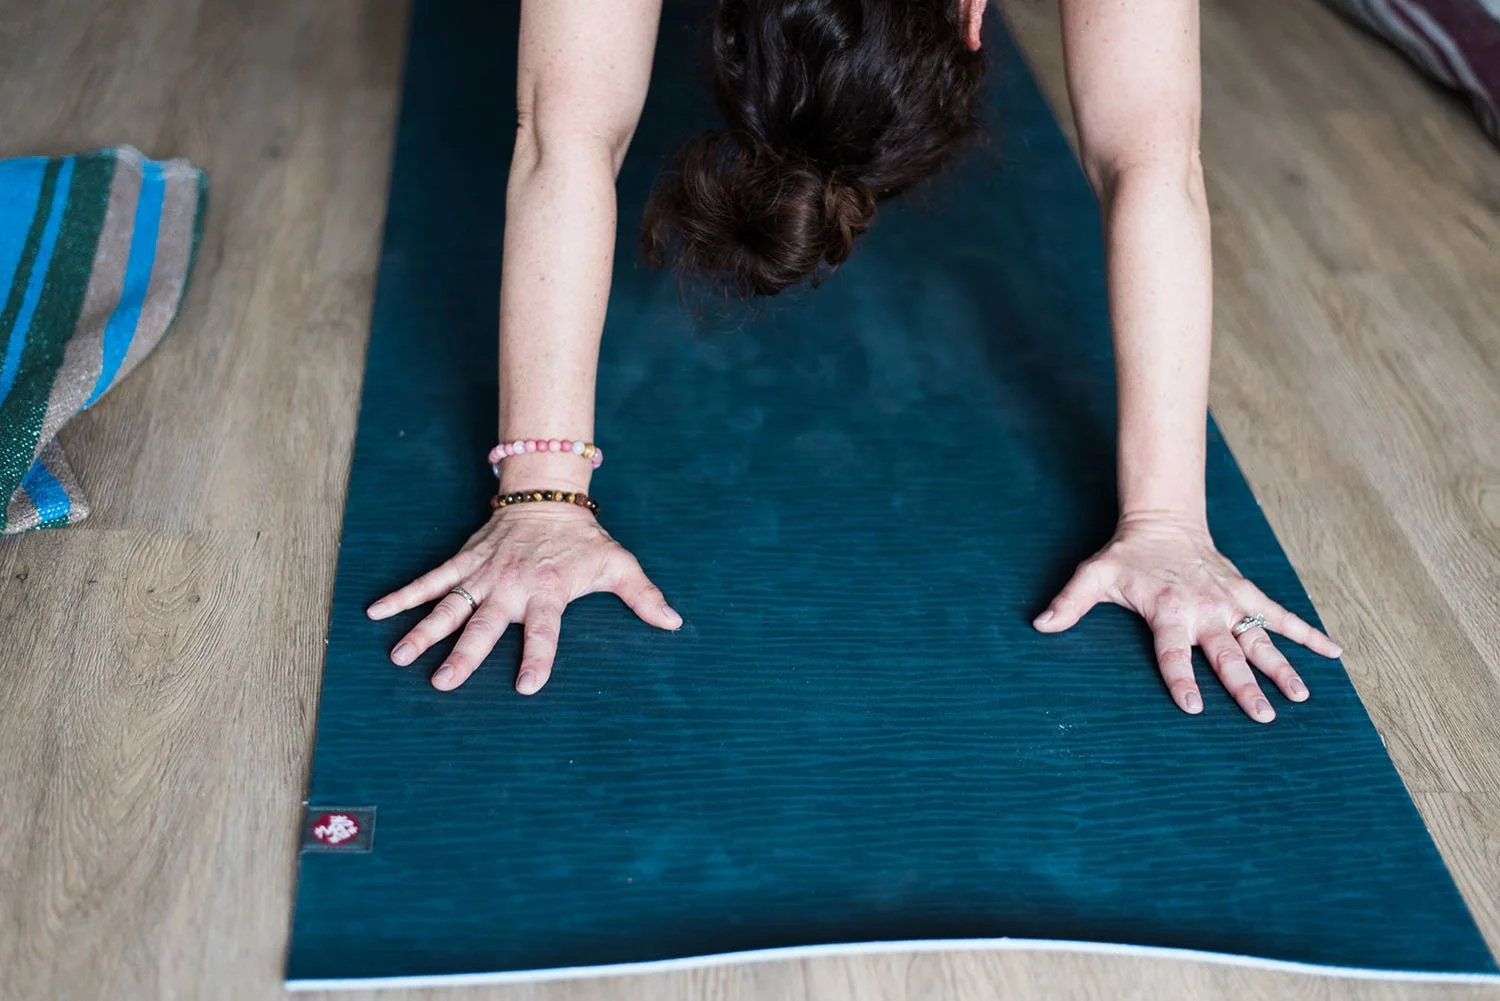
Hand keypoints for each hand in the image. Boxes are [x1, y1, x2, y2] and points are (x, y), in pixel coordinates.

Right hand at [367, 505, 681, 693]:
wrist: (549, 495)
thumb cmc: (585, 540)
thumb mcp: (619, 565)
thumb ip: (643, 597)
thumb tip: (674, 623)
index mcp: (549, 591)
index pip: (545, 632)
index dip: (538, 658)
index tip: (526, 687)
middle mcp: (511, 586)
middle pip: (485, 625)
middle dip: (464, 654)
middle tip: (443, 683)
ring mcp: (484, 573)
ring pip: (450, 606)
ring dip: (424, 630)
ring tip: (398, 656)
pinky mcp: (465, 560)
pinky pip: (430, 579)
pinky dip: (403, 594)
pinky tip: (375, 611)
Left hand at [1032, 512, 1342, 722]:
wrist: (1164, 519)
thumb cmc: (1127, 556)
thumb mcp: (1093, 576)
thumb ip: (1069, 603)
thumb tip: (1039, 625)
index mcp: (1169, 611)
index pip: (1174, 655)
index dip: (1182, 680)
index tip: (1195, 708)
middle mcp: (1205, 610)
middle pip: (1226, 656)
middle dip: (1244, 687)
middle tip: (1262, 716)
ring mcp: (1231, 602)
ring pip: (1260, 641)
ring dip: (1282, 668)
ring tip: (1302, 696)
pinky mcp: (1248, 592)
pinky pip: (1282, 615)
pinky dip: (1308, 633)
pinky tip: (1333, 653)